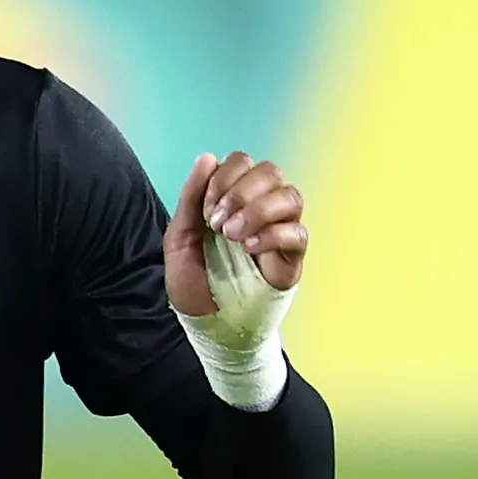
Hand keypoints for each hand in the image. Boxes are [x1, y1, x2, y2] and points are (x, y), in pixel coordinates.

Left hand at [163, 151, 308, 322]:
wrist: (205, 322)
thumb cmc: (195, 281)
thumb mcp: (180, 237)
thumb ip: (191, 198)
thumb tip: (207, 157)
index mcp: (234, 196)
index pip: (243, 161)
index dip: (224, 178)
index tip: (206, 211)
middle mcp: (261, 206)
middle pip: (270, 171)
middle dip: (240, 192)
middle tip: (218, 224)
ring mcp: (280, 229)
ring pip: (290, 196)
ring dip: (258, 211)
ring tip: (233, 237)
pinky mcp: (292, 256)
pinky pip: (297, 232)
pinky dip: (272, 235)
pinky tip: (249, 250)